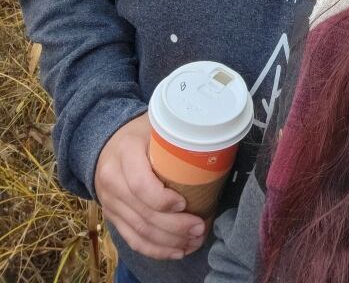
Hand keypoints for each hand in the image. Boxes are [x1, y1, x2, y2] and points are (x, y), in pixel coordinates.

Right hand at [94, 113, 206, 259]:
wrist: (107, 143)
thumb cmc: (142, 133)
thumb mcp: (155, 125)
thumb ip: (175, 136)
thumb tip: (214, 142)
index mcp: (125, 152)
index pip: (140, 185)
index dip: (162, 199)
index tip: (185, 203)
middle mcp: (112, 179)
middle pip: (143, 213)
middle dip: (175, 227)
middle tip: (200, 228)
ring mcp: (110, 202)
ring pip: (139, 231)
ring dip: (170, 242)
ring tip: (195, 241)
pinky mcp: (113, 217)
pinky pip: (132, 239)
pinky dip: (156, 250)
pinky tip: (177, 252)